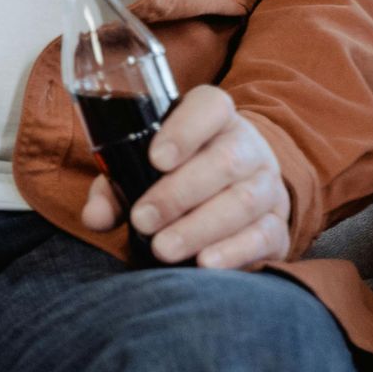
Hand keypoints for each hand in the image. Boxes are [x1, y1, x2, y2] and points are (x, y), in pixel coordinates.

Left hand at [81, 85, 290, 268]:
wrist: (234, 188)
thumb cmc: (175, 172)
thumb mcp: (141, 167)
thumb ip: (115, 188)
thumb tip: (94, 217)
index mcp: (213, 117)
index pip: (209, 107)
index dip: (185, 130)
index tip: (156, 159)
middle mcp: (247, 146)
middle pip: (224, 162)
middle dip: (178, 194)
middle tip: (143, 220)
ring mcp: (267, 184)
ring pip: (242, 202)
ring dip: (199, 228)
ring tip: (163, 249)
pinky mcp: (278, 223)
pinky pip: (264, 235)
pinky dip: (234, 251)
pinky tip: (205, 263)